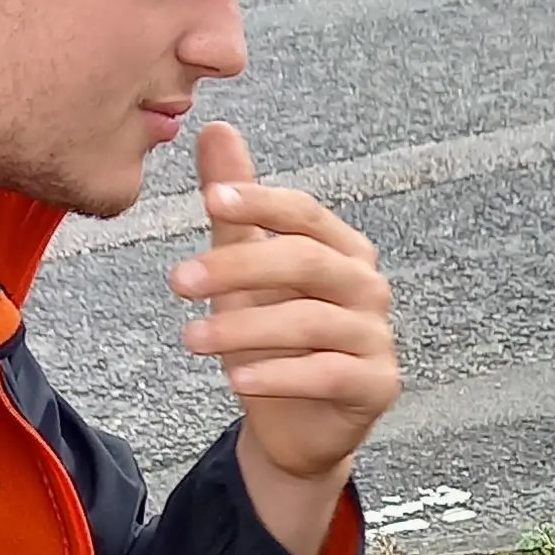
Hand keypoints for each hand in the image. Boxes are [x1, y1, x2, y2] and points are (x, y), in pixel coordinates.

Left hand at [173, 125, 399, 542]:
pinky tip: (237, 379)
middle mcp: (366, 285)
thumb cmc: (275, 340)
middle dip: (237, 267)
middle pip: (304, 261)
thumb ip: (237, 209)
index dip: (261, 203)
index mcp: (342, 249)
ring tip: (191, 339)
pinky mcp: (375, 384)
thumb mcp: (246, 269)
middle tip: (178, 280)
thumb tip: (216, 127)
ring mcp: (376, 336)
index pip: (304, 214)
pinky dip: (279, 375)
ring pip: (310, 320)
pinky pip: (327, 374)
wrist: (297, 426)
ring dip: (244, 328)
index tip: (212, 200)